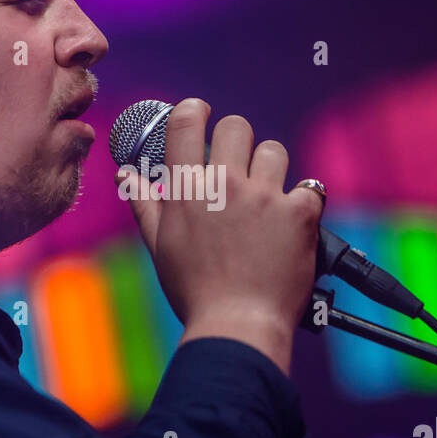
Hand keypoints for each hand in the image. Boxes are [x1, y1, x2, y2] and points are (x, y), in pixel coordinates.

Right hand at [114, 98, 323, 374]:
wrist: (237, 326)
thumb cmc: (195, 291)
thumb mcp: (161, 247)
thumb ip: (146, 205)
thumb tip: (127, 176)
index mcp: (186, 189)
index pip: (187, 121)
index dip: (195, 111)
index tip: (202, 114)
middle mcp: (224, 184)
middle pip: (237, 126)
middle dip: (238, 142)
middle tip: (238, 167)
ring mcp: (264, 197)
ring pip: (274, 152)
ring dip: (271, 171)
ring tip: (266, 202)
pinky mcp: (299, 213)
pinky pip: (309, 188)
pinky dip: (303, 205)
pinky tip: (292, 226)